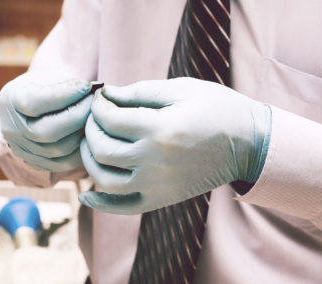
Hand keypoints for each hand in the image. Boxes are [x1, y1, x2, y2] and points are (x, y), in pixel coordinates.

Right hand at [0, 71, 92, 171]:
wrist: (37, 107)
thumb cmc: (49, 86)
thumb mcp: (52, 76)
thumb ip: (67, 83)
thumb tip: (89, 92)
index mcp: (10, 100)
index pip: (34, 102)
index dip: (64, 95)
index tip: (86, 86)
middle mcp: (12, 128)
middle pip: (46, 132)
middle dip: (77, 117)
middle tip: (94, 104)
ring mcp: (23, 149)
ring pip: (58, 150)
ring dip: (82, 133)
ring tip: (93, 118)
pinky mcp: (37, 163)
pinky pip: (65, 163)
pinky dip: (82, 149)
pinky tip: (89, 133)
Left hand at [79, 77, 270, 213]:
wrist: (249, 143)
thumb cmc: (217, 109)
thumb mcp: (181, 90)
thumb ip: (139, 92)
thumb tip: (107, 93)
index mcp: (160, 130)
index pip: (110, 119)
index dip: (98, 106)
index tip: (101, 98)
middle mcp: (155, 161)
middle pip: (101, 149)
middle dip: (90, 129)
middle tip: (95, 117)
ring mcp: (158, 185)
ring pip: (104, 179)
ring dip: (88, 160)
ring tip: (91, 143)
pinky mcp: (162, 199)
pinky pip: (123, 208)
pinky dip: (100, 204)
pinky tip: (85, 195)